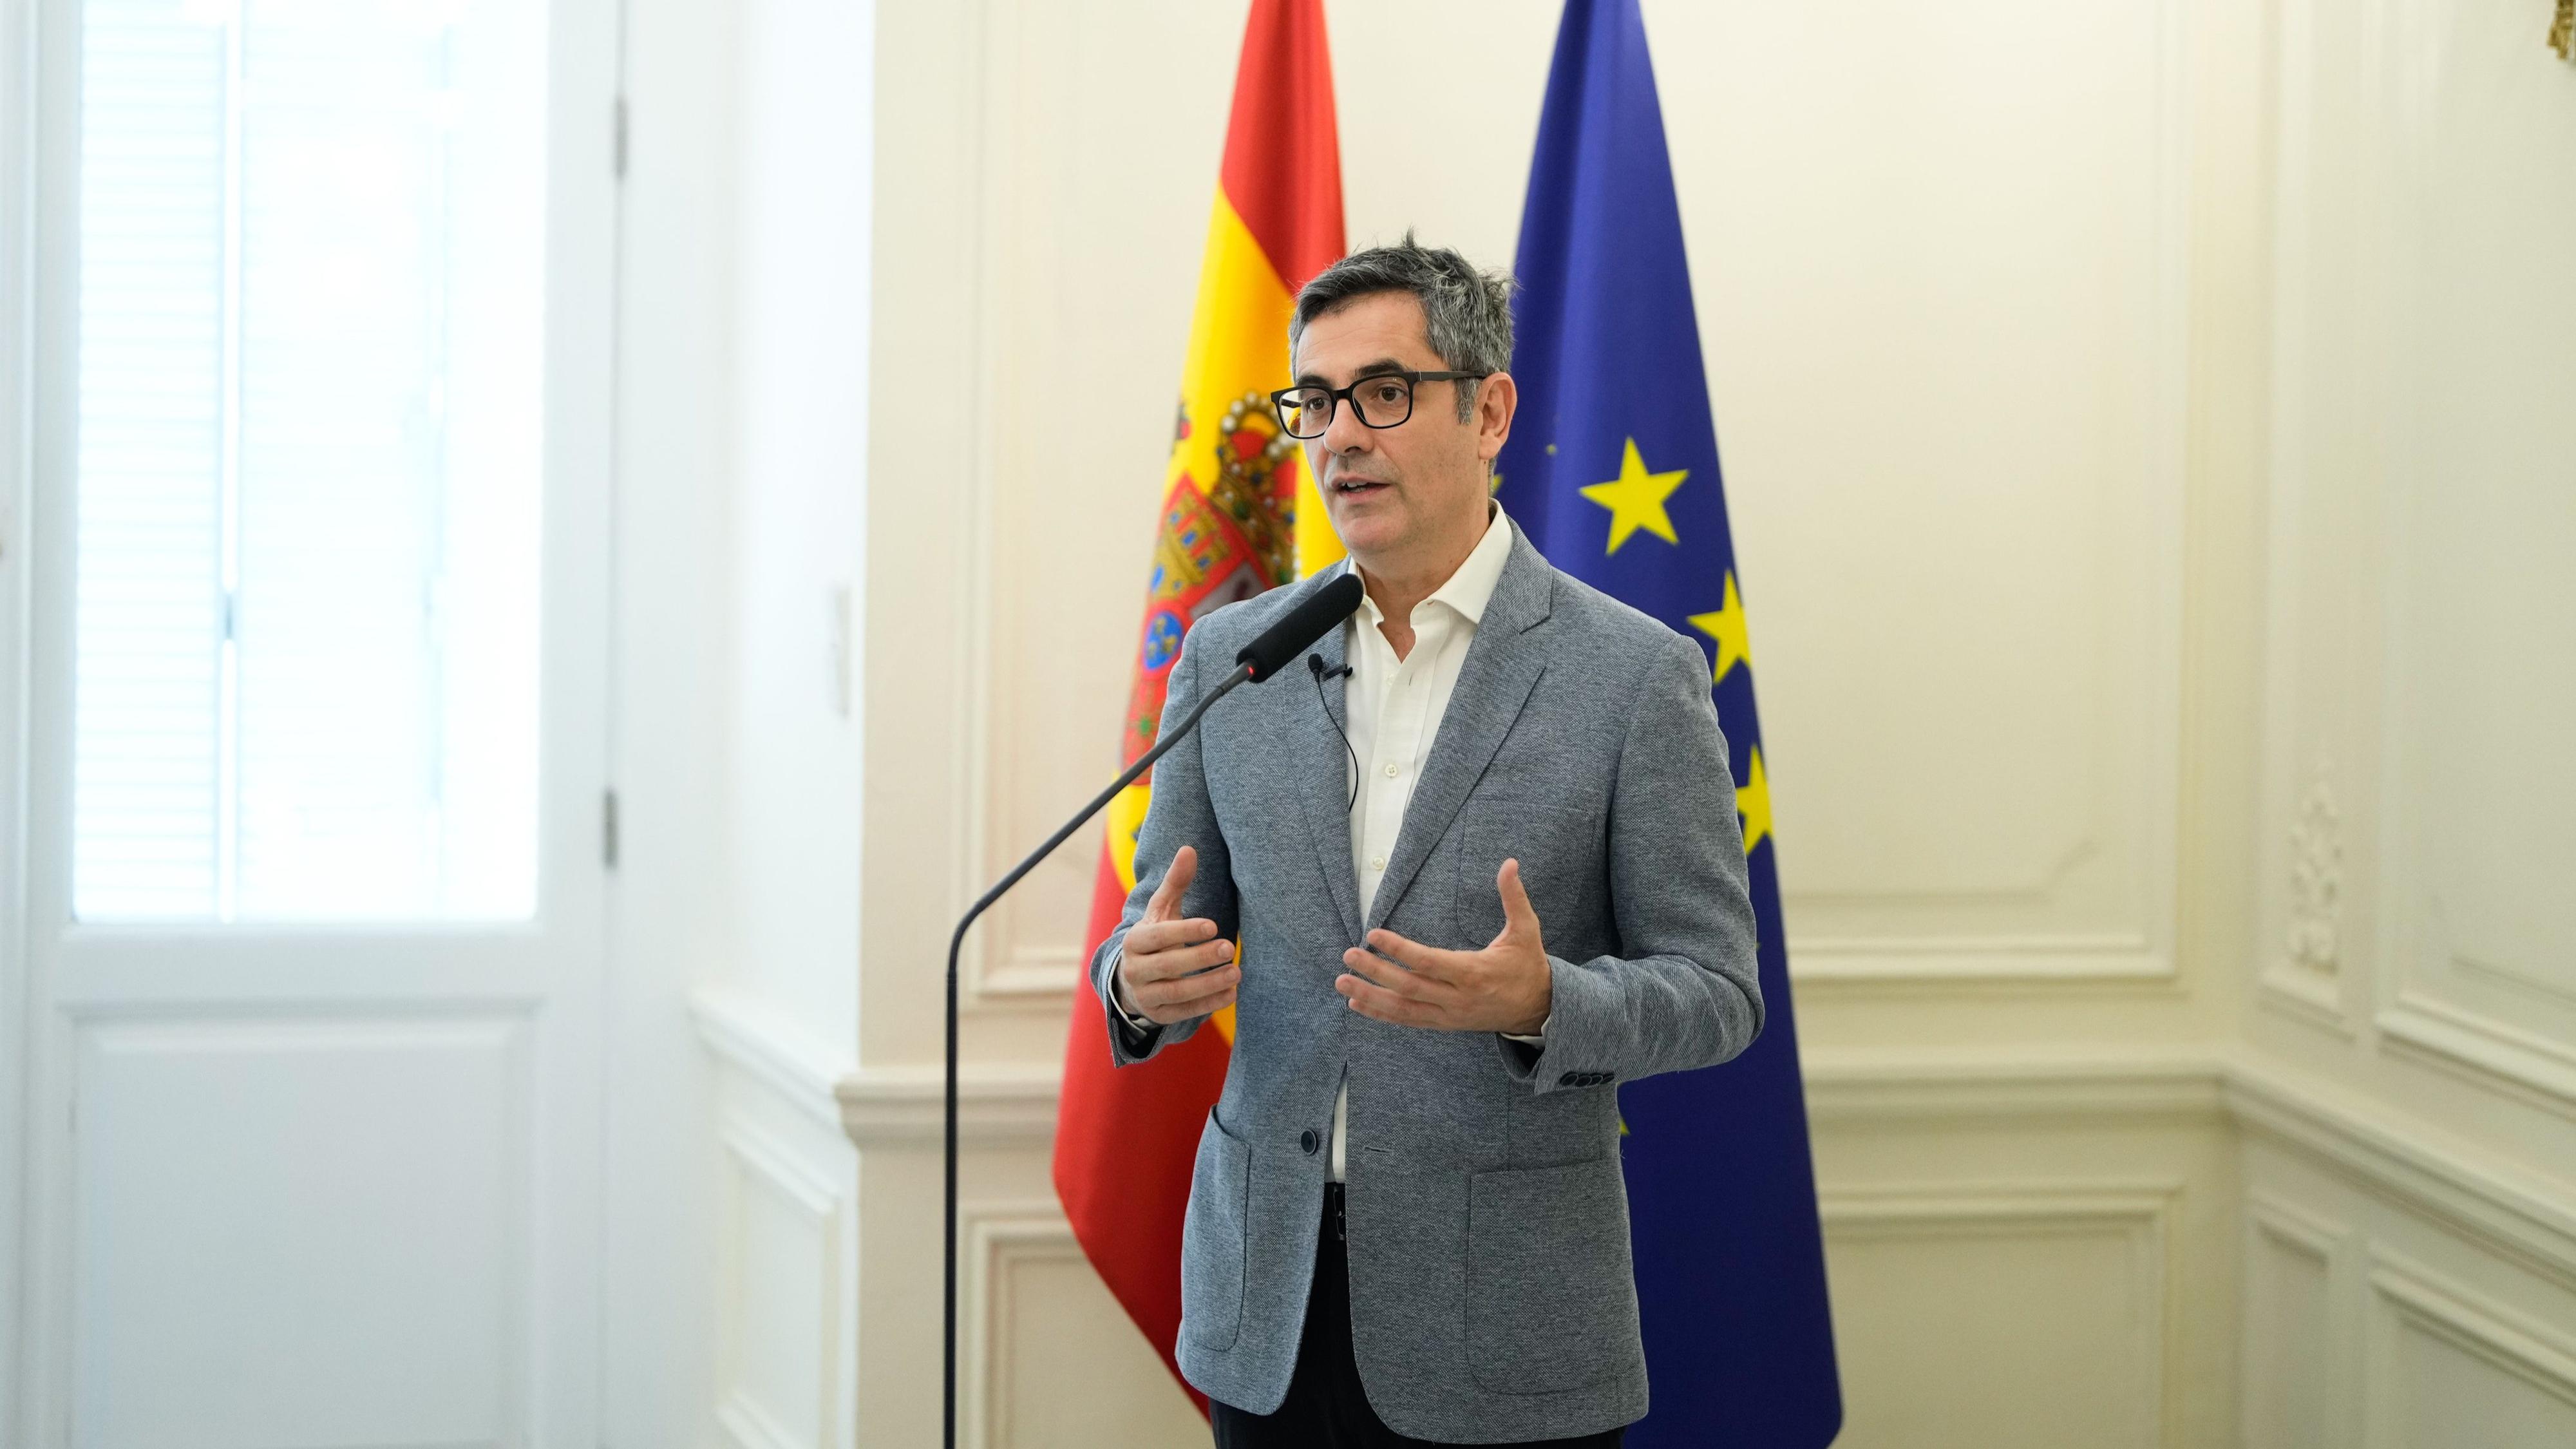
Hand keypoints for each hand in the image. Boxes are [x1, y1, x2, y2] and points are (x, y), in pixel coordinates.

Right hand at [1116, 846, 1239, 1024]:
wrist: (1133, 980)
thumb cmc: (1155, 937)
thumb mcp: (1162, 911)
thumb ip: (1176, 883)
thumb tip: (1189, 849)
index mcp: (1135, 941)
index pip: (1158, 936)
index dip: (1184, 931)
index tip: (1213, 925)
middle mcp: (1134, 970)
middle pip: (1168, 965)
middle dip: (1200, 957)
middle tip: (1230, 947)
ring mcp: (1145, 995)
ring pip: (1177, 992)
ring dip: (1208, 983)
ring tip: (1236, 972)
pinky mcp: (1158, 1015)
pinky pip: (1183, 1012)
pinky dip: (1208, 1004)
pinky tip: (1231, 994)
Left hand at [1336, 859, 1550, 1033]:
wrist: (1538, 1008)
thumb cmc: (1527, 965)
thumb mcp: (1527, 930)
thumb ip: (1514, 897)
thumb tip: (1510, 863)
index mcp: (1474, 973)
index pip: (1430, 962)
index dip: (1400, 950)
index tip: (1374, 934)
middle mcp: (1458, 998)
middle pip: (1410, 987)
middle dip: (1376, 972)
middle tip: (1349, 955)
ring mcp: (1449, 1015)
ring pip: (1404, 1009)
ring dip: (1371, 996)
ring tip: (1343, 982)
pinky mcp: (1444, 1023)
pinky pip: (1408, 1020)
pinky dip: (1381, 1014)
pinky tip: (1357, 1004)